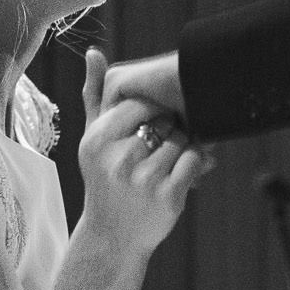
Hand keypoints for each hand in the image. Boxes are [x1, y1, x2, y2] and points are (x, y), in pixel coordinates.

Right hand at [78, 49, 213, 256]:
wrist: (112, 237)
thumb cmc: (104, 181)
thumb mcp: (93, 140)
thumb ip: (95, 95)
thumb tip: (94, 52)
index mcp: (97, 139)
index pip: (141, 104)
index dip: (153, 112)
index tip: (150, 127)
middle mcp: (117, 159)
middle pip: (164, 120)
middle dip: (169, 131)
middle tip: (159, 149)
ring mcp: (142, 179)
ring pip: (182, 140)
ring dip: (183, 148)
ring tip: (166, 164)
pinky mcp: (167, 196)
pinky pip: (194, 161)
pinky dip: (196, 165)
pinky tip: (182, 175)